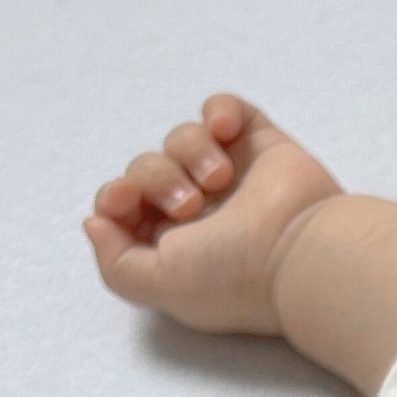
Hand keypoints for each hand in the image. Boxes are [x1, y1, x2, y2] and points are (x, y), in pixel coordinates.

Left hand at [82, 94, 344, 336]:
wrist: (301, 252)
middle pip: (148, 168)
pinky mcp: (264, 147)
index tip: (124, 199)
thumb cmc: (234, 276)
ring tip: (219, 178)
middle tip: (190, 204)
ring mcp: (237, 177)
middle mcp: (206, 211)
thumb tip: (96, 222)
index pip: (125, 206)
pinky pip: (228, 110)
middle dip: (157, 178)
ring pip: (183, 138)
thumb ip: (114, 264)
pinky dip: (219, 111)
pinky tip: (227, 131)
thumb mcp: (157, 286)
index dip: (115, 196)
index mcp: (178, 245)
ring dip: (190, 152)